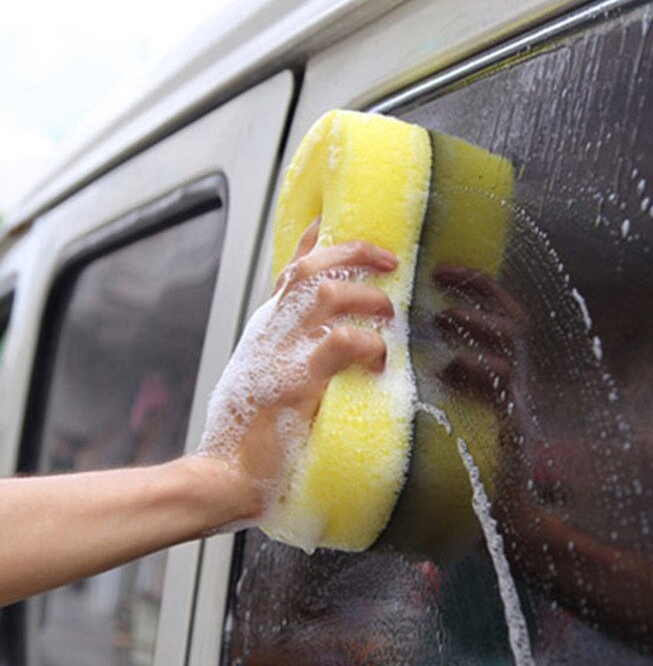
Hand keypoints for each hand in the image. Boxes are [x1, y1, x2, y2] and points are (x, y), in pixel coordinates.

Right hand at [197, 219, 396, 524]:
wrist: (222, 474)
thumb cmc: (247, 431)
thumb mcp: (262, 376)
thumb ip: (289, 350)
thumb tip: (326, 340)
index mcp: (267, 328)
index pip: (290, 269)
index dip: (316, 239)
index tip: (338, 220)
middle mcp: (270, 330)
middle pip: (310, 265)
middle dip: (353, 251)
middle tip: (387, 258)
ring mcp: (279, 351)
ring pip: (325, 291)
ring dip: (365, 296)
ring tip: (387, 311)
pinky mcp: (294, 381)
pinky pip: (339, 341)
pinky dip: (366, 344)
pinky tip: (378, 359)